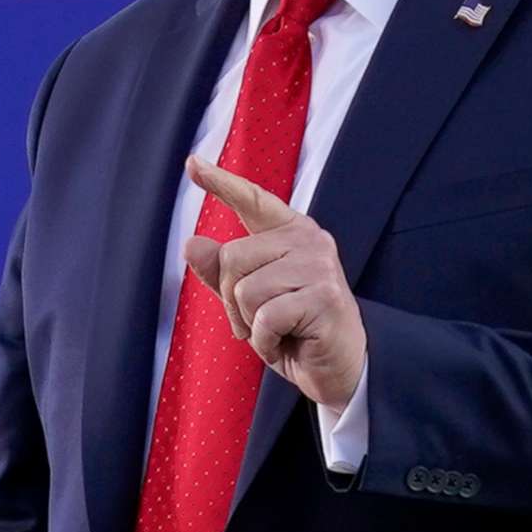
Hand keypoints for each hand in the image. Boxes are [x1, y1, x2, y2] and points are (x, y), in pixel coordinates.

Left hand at [182, 155, 366, 409]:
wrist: (339, 368)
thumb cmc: (294, 330)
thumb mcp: (250, 301)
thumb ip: (222, 272)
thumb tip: (191, 243)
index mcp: (289, 233)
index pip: (252, 201)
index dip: (220, 182)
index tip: (191, 164)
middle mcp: (308, 240)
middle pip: (231, 258)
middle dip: (232, 301)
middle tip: (261, 321)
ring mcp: (319, 266)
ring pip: (245, 290)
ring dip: (250, 324)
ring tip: (277, 332)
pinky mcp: (325, 297)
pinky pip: (264, 318)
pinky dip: (264, 342)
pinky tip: (286, 343)